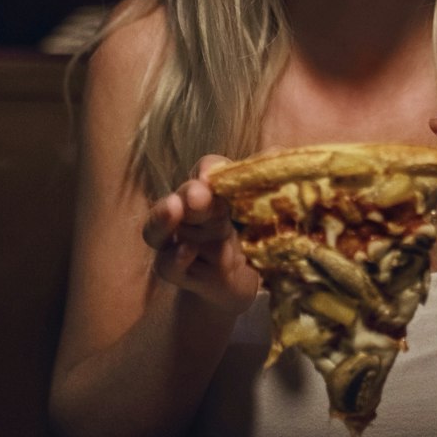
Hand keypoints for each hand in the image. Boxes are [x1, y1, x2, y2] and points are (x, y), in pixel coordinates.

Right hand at [142, 155, 259, 312]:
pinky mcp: (176, 271)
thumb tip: (277, 154)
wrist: (240, 282)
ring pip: (158, 228)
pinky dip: (175, 258)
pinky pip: (167, 264)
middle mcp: (190, 212)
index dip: (209, 169)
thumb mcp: (264, 213)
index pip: (207, 170)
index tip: (211, 175)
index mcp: (213, 191)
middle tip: (198, 196)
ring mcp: (179, 241)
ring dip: (164, 219)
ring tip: (174, 210)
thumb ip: (268, 184)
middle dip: (190, 194)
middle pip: (183, 197)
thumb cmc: (250, 237)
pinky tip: (187, 252)